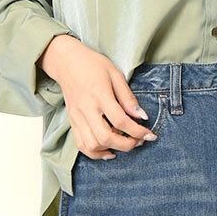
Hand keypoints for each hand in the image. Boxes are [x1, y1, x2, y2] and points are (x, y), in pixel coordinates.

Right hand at [39, 35, 157, 159]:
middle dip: (126, 145)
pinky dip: (95, 153)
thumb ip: (128, 97)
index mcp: (100, 94)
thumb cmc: (93, 65)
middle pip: (106, 137)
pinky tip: (108, 150)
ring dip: (111, 149)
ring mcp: (77, 117)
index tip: (149, 134)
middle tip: (139, 141)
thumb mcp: (115, 74)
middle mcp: (86, 109)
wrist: (66, 62)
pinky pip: (81, 145)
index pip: (120, 120)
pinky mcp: (72, 122)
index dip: (137, 131)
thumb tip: (142, 116)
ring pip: (92, 145)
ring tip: (124, 144)